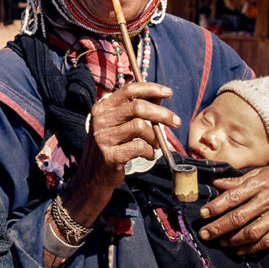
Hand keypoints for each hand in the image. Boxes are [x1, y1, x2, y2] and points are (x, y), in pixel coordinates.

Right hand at [61, 83, 178, 224]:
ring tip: (156, 145)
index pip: (128, 90)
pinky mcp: (110, 155)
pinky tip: (149, 155)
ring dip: (155, 137)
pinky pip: (139, 147)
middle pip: (137, 106)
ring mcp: (103, 137)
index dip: (150, 88)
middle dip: (162, 113)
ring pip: (140, 126)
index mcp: (102, 108)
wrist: (92, 179)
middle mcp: (100, 119)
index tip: (168, 92)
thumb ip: (136, 110)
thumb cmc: (111, 148)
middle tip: (176, 121)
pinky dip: (150, 152)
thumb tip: (159, 96)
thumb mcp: (118, 126)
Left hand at [198, 162, 268, 254]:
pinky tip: (238, 250)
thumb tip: (215, 183)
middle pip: (240, 217)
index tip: (202, 214)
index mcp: (259, 184)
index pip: (234, 196)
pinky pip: (267, 241)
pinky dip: (251, 248)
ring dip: (233, 240)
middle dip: (219, 227)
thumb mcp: (257, 172)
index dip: (216, 206)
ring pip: (253, 232)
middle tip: (204, 234)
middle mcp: (268, 200)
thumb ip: (236, 180)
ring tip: (219, 242)